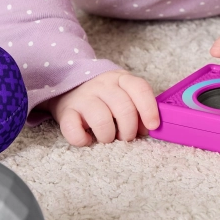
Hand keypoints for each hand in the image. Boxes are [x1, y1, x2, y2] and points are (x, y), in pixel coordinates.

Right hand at [42, 69, 159, 146]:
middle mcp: (102, 85)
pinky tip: (88, 139)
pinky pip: (73, 130)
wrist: (69, 87)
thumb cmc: (105, 96)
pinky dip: (82, 140)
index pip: (139, 88)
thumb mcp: (124, 92)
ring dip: (108, 136)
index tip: (153, 126)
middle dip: (129, 130)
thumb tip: (150, 127)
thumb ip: (138, 106)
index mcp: (121, 79)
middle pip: (123, 108)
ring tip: (107, 138)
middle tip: (126, 137)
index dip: (149, 108)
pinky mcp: (66, 112)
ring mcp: (83, 97)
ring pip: (102, 120)